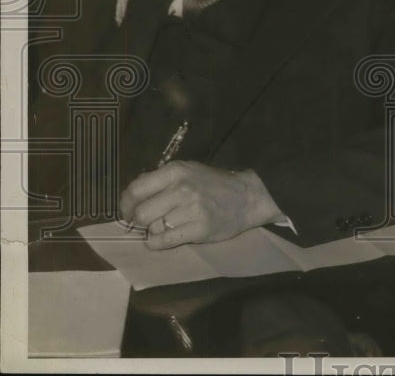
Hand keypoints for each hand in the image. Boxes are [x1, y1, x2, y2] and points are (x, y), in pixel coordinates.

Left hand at [119, 161, 284, 249]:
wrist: (248, 197)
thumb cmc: (213, 184)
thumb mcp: (188, 172)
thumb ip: (161, 180)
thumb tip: (131, 197)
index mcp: (175, 171)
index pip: (135, 190)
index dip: (126, 205)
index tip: (129, 211)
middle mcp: (181, 188)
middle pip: (141, 213)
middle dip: (140, 221)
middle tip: (149, 221)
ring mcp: (191, 209)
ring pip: (153, 228)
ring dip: (154, 231)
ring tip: (167, 225)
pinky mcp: (199, 229)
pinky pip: (164, 241)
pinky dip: (158, 243)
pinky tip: (166, 238)